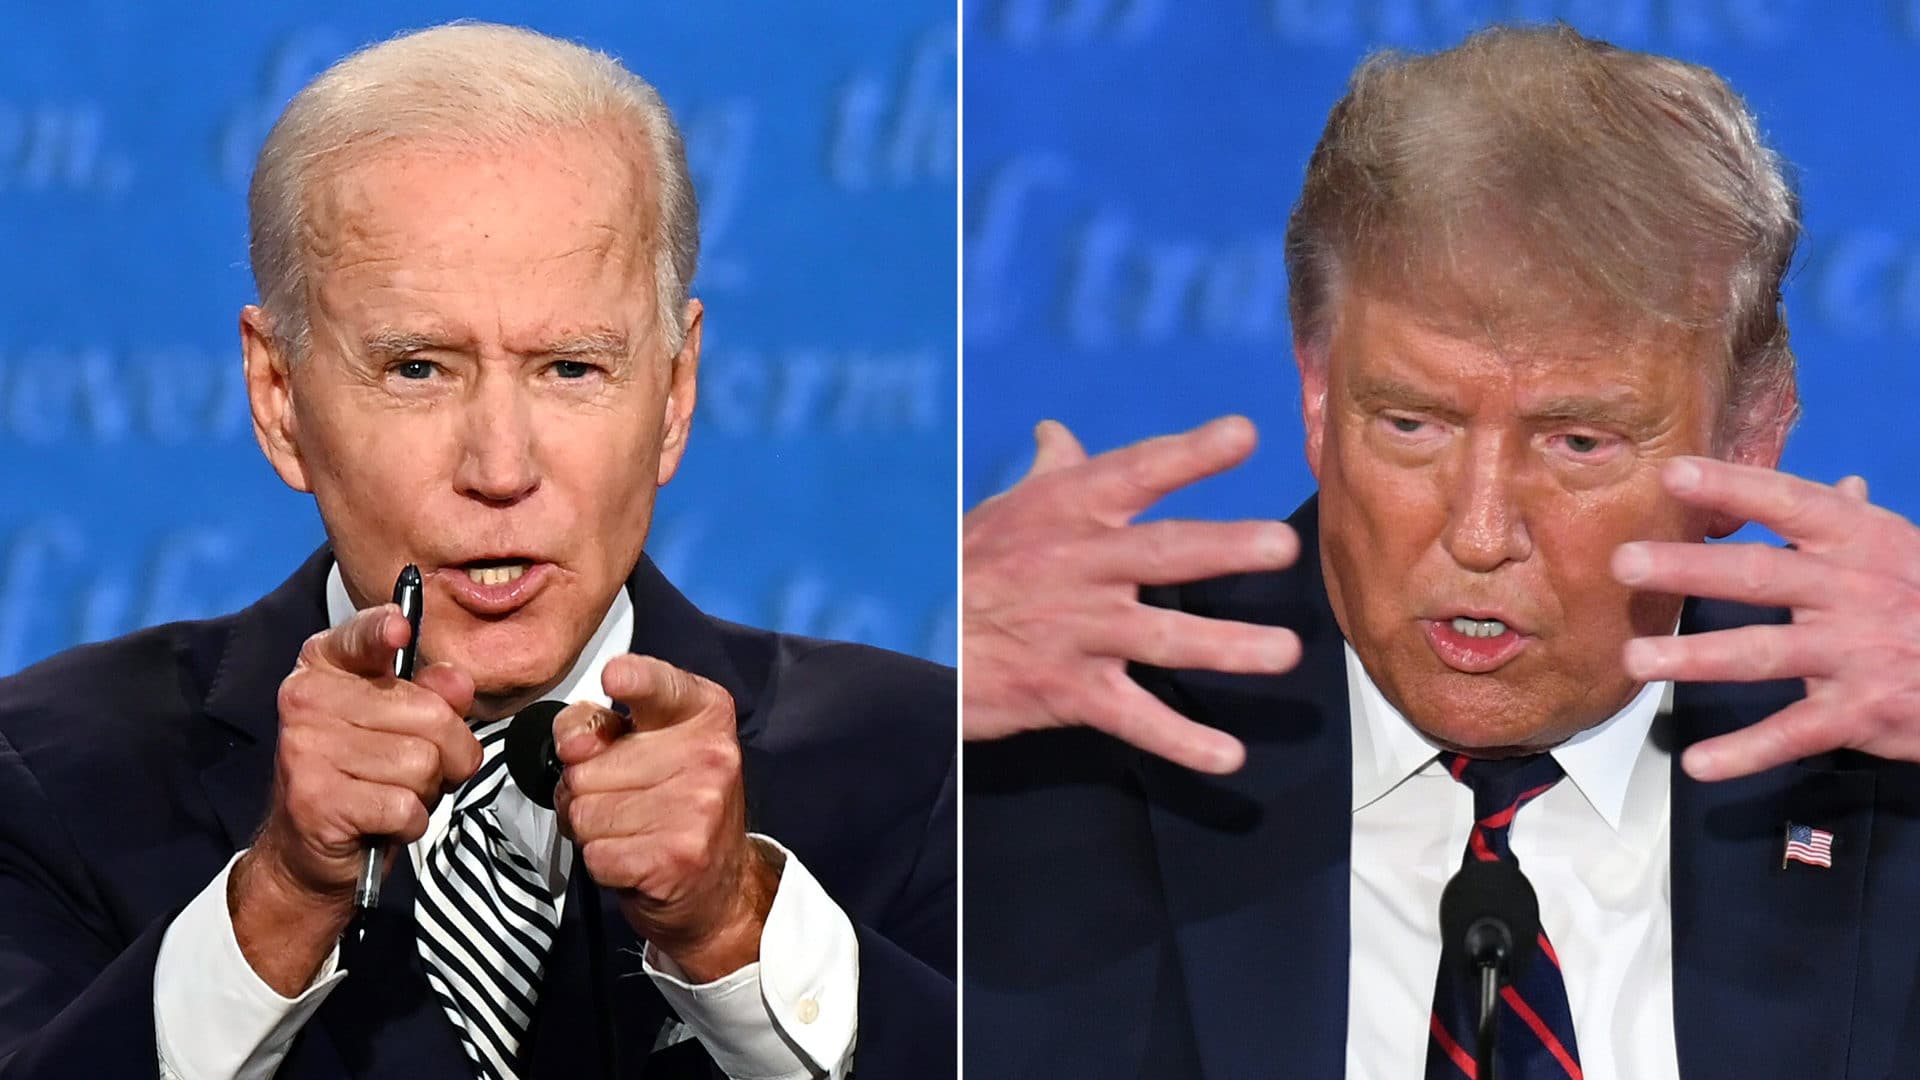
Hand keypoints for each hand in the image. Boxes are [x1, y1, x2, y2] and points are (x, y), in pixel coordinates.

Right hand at [231, 604, 479, 992]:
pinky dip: (411, 822)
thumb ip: (434, 696)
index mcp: (326, 667)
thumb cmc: (364, 777)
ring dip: (427, 791)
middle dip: (450, 752)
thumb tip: (457, 682)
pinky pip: (405, 806)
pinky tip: (385, 821)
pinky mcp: (315, 798)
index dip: (384, 629)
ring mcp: (306, 748)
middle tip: (420, 771)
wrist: (307, 851)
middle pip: (431, 714)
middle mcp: (307, 698)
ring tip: (395, 795)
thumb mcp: (404, 726)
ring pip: (423, 763)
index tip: (400, 625)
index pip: (361, 636)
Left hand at [552, 655, 775, 982]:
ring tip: (630, 831)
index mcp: (704, 713)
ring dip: (592, 830)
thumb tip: (573, 744)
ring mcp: (698, 807)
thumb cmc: (678, 807)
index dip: (631, 679)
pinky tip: (634, 859)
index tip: (614, 677)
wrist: (722, 887)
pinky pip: (595, 853)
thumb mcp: (647, 747)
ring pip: (583, 812)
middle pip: (585, 764)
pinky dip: (601, 863)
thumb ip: (600, 725)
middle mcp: (710, 755)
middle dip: (584, 789)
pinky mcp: (678, 856)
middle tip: (623, 801)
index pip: (657, 684)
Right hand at [963, 415, 1302, 772]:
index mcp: (1069, 512)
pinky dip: (1181, 741)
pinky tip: (1228, 756)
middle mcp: (1081, 566)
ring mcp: (1079, 631)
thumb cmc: (967, 569)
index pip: (1137, 473)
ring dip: (1226, 647)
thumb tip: (1056, 431)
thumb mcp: (1003, 511)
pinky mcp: (1070, 691)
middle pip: (1163, 553)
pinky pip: (1134, 718)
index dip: (1190, 454)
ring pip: (1162, 637)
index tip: (1243, 436)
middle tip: (1282, 546)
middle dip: (1224, 549)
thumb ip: (1050, 473)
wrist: (917, 646)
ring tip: (1284, 652)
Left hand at [1611, 457, 1919, 779]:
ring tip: (1635, 660)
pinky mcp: (1860, 712)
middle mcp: (1852, 589)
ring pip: (1763, 652)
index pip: (1788, 501)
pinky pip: (1793, 733)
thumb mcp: (1904, 552)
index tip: (1672, 474)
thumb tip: (1839, 482)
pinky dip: (1744, 751)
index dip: (1731, 486)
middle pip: (1759, 574)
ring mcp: (1855, 652)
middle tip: (1623, 563)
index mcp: (1859, 541)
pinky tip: (1697, 762)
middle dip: (1688, 568)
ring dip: (1696, 657)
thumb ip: (1856, 521)